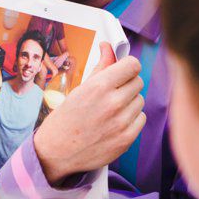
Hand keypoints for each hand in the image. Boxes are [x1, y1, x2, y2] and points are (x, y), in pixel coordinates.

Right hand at [33, 42, 144, 184]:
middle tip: (112, 93)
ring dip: (129, 103)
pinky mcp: (126, 139)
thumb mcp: (80, 89)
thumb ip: (100, 67)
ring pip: (140, 101)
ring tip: (111, 111)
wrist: (57, 152)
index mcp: (100, 86)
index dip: (127, 67)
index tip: (122, 72)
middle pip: (138, 82)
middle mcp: (113, 103)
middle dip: (127, 85)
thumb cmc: (66, 118)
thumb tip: (108, 46)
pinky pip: (141, 119)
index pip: (133, 65)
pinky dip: (132, 119)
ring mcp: (121, 122)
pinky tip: (116, 123)